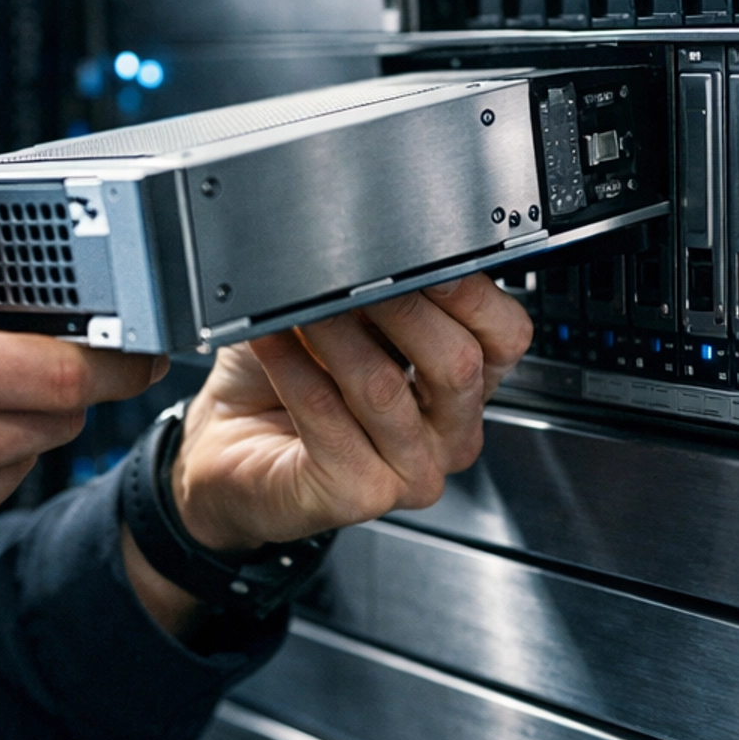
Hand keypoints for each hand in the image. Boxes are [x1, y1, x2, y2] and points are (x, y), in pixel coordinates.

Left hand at [171, 273, 532, 555]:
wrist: (232, 443)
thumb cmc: (292, 376)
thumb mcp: (347, 319)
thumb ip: (380, 291)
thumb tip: (383, 245)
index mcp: (467, 386)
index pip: (506, 335)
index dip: (467, 290)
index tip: (416, 251)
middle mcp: (450, 434)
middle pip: (457, 363)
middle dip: (398, 307)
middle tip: (347, 273)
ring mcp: (410, 472)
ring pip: (384, 388)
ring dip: (334, 335)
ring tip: (296, 306)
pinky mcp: (359, 494)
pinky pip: (327, 419)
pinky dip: (292, 370)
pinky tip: (271, 343)